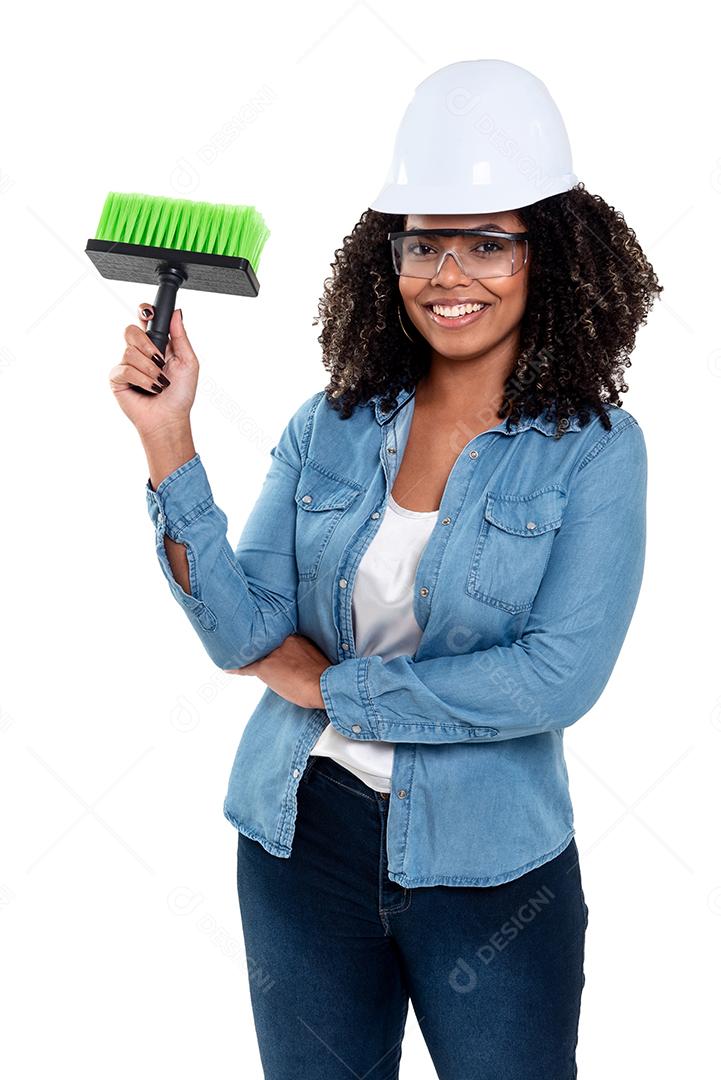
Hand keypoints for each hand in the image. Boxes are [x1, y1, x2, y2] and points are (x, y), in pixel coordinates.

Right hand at [109, 303, 199, 439]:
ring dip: (150, 369)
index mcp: (156, 344)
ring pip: (130, 351)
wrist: (170, 418)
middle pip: (131, 330)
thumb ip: (180, 336)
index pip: (144, 319)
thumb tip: (177, 312)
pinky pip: (125, 369)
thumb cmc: (181, 394)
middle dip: (148, 345)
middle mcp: (139, 352)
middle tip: (160, 361)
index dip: (144, 311)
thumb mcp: (188, 362)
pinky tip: (151, 389)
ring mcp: (126, 364)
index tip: (148, 313)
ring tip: (160, 383)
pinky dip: (142, 380)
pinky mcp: (117, 378)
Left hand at [227, 633, 332, 709]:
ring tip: (236, 654)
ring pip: (255, 654)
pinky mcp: (265, 668)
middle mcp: (281, 642)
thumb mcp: (315, 656)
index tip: (264, 644)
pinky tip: (228, 668)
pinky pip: (246, 668)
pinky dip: (237, 668)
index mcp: (294, 637)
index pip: (275, 638)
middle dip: (258, 648)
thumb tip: (296, 661)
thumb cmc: (324, 676)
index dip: (269, 643)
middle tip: (248, 646)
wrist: (323, 686)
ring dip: (248, 656)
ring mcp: (272, 654)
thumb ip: (302, 652)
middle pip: (264, 644)